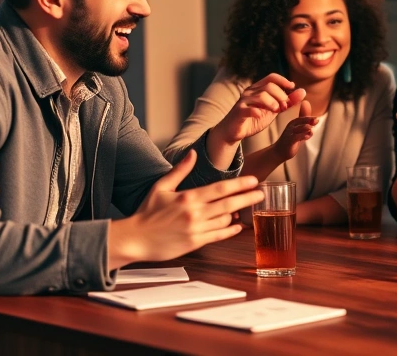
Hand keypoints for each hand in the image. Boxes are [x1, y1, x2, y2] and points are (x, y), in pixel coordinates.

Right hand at [107, 150, 264, 267]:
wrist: (134, 238)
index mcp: (188, 197)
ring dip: (238, 214)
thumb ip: (180, 170)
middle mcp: (195, 213)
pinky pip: (218, 235)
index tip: (253, 180)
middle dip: (248, 198)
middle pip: (229, 204)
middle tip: (262, 193)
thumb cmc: (146, 212)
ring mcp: (196, 229)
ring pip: (225, 220)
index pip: (220, 189)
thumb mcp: (161, 186)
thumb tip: (193, 153)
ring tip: (247, 208)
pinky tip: (238, 226)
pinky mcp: (195, 243)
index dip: (240, 184)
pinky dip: (230, 230)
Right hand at [218, 74, 304, 142]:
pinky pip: (249, 109)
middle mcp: (250, 92)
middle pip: (269, 86)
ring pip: (261, 95)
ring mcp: (243, 101)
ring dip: (272, 103)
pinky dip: (257, 111)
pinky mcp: (238, 112)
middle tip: (285, 106)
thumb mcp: (274, 110)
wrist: (235, 131)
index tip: (292, 87)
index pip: (271, 77)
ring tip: (277, 111)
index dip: (283, 80)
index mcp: (258, 89)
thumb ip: (287, 102)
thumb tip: (303, 91)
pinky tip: (260, 115)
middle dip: (281, 96)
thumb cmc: (254, 119)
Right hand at [272, 100, 316, 161]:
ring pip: (298, 128)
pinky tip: (308, 136)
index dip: (310, 118)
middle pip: (300, 121)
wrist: (279, 151)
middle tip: (317, 120)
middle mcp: (291, 126)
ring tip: (311, 128)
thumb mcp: (299, 130)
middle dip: (309, 120)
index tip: (317, 119)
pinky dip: (302, 135)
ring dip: (305, 128)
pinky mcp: (289, 141)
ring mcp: (289, 133)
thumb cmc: (291, 140)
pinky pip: (296, 137)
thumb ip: (306, 123)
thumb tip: (315, 117)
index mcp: (294, 123)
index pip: (302, 118)